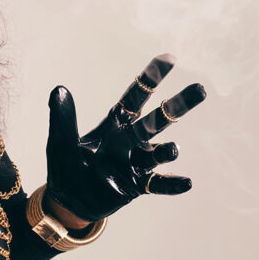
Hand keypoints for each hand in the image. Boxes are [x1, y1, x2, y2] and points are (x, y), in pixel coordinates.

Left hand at [45, 54, 205, 225]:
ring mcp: (136, 163)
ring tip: (173, 150)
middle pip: (158, 119)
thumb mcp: (60, 142)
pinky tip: (187, 182)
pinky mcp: (137, 186)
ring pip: (158, 152)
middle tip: (200, 90)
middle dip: (178, 105)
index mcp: (115, 124)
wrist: (69, 201)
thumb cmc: (66, 167)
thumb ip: (62, 118)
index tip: (169, 58)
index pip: (136, 97)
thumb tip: (58, 89)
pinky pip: (158, 184)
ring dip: (167, 151)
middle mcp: (131, 141)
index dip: (151, 78)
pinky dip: (172, 183)